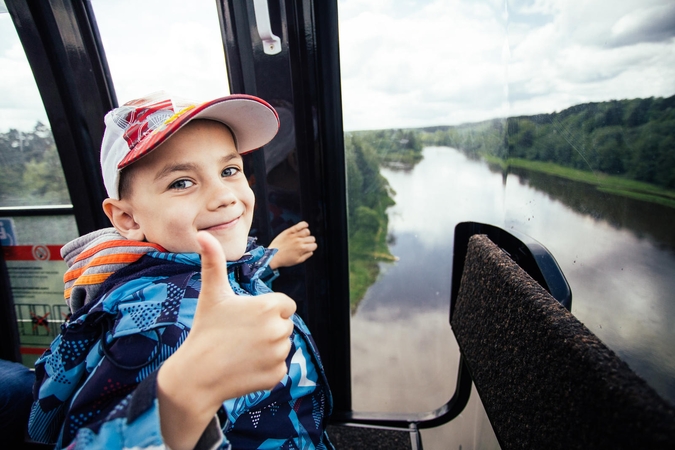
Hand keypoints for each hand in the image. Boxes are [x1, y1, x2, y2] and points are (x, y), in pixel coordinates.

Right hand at [157, 231, 295, 448]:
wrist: (196, 376)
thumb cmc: (205, 330)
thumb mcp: (212, 294)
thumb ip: (214, 262)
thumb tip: (202, 234)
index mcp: (269, 306)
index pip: (286, 305)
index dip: (268, 309)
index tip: (247, 316)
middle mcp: (279, 330)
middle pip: (285, 325)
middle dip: (268, 328)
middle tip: (241, 335)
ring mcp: (279, 355)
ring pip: (282, 346)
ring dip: (268, 348)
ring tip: (241, 350)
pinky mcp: (278, 376)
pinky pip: (278, 367)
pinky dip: (265, 368)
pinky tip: (244, 366)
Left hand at [268, 221, 317, 268]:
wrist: (272, 256)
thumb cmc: (284, 259)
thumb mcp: (297, 261)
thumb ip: (306, 256)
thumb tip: (311, 251)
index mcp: (302, 249)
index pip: (314, 245)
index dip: (312, 247)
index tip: (309, 247)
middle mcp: (299, 241)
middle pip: (312, 238)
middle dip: (310, 241)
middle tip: (305, 243)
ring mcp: (294, 235)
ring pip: (307, 231)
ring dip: (306, 234)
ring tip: (302, 237)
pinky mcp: (289, 231)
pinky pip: (300, 225)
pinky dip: (304, 224)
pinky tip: (305, 226)